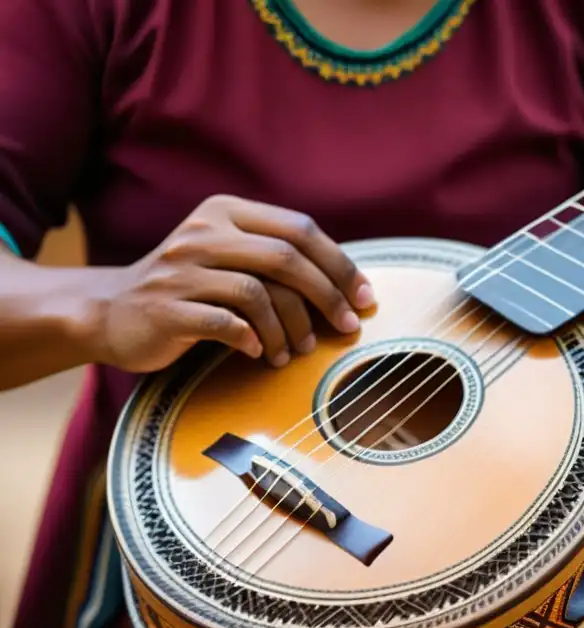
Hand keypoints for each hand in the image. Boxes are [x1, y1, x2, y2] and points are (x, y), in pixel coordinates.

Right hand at [94, 195, 375, 372]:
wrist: (111, 312)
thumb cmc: (190, 289)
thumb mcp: (231, 257)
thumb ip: (278, 260)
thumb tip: (351, 288)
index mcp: (226, 213)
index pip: (300, 230)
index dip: (340, 265)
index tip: (365, 299)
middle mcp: (203, 233)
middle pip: (285, 259)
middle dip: (326, 297)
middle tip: (346, 328)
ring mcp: (181, 270)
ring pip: (258, 294)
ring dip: (290, 329)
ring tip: (295, 352)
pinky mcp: (166, 308)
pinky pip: (225, 324)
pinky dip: (252, 341)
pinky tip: (260, 354)